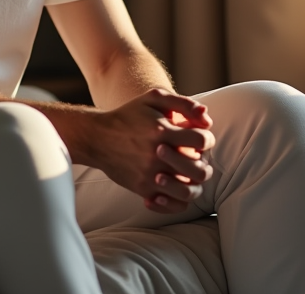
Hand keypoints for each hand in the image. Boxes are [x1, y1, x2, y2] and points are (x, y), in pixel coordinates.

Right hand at [85, 88, 214, 213]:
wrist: (97, 137)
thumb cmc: (129, 115)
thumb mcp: (154, 99)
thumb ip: (183, 104)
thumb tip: (207, 118)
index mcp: (161, 131)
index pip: (201, 140)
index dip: (207, 138)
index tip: (200, 137)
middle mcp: (156, 157)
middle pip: (199, 170)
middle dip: (204, 161)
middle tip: (196, 155)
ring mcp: (149, 176)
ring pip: (189, 192)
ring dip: (194, 181)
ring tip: (187, 171)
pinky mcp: (143, 190)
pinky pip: (172, 205)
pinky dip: (178, 200)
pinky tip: (174, 186)